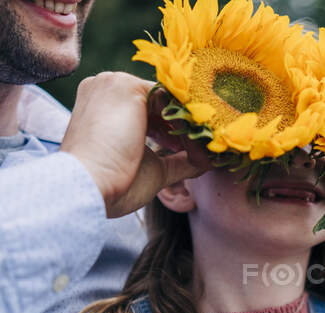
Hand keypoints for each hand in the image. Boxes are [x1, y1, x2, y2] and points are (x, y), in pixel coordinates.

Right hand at [61, 72, 211, 217]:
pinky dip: (185, 123)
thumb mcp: (152, 167)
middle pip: (159, 101)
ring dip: (186, 126)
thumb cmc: (113, 184)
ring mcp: (115, 83)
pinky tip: (192, 144)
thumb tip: (205, 160)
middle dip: (181, 126)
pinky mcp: (128, 88)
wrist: (89, 188)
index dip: (169, 128)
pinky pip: (170, 100)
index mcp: (104, 103)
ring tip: (198, 151)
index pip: (148, 108)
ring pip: (167, 100)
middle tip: (196, 150)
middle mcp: (107, 87)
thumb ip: (178, 159)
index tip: (183, 150)